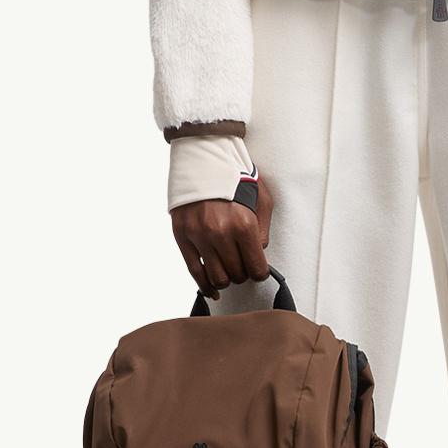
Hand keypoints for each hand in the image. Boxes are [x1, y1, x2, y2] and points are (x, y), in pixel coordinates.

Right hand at [172, 172, 275, 299]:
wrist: (204, 158)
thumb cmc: (236, 177)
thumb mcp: (262, 199)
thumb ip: (264, 230)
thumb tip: (259, 253)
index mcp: (244, 225)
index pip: (257, 269)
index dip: (259, 272)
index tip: (257, 268)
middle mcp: (221, 233)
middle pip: (237, 275)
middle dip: (242, 274)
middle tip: (242, 264)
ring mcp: (199, 236)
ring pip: (216, 278)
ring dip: (225, 279)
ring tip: (228, 270)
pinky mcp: (182, 237)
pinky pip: (194, 272)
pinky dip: (205, 286)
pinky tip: (212, 289)